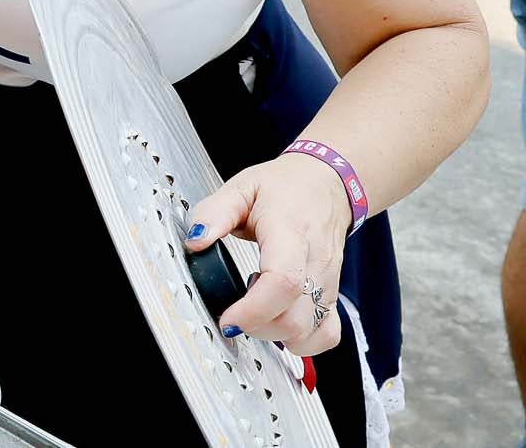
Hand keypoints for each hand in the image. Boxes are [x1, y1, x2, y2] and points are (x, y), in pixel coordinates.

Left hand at [185, 153, 351, 354]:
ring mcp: (328, 282)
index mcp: (290, 233)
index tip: (227, 319)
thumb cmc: (284, 188)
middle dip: (257, 328)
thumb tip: (194, 241)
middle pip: (296, 318)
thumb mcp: (240, 187)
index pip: (283, 281)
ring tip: (255, 309)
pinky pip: (327, 334)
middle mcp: (315, 263)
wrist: (325, 186)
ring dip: (277, 334)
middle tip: (233, 314)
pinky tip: (279, 319)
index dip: (253, 310)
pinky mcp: (332, 295)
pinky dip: (302, 340)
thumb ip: (213, 214)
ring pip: (311, 331)